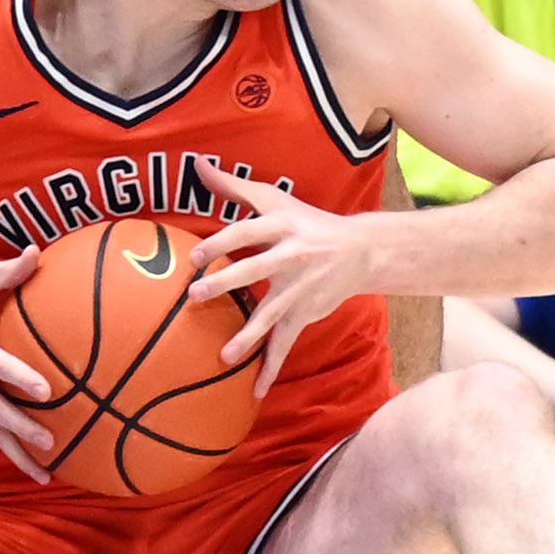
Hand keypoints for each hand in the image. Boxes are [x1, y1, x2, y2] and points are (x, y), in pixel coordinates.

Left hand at [188, 173, 381, 390]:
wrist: (360, 251)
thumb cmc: (305, 221)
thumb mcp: (274, 200)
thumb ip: (233, 186)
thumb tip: (196, 162)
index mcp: (281, 227)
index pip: (247, 232)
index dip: (221, 243)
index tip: (194, 256)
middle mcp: (292, 257)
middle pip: (257, 269)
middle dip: (227, 283)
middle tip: (195, 294)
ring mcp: (300, 290)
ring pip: (273, 314)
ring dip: (250, 337)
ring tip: (224, 356)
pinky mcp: (306, 314)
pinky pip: (286, 344)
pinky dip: (271, 369)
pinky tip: (255, 392)